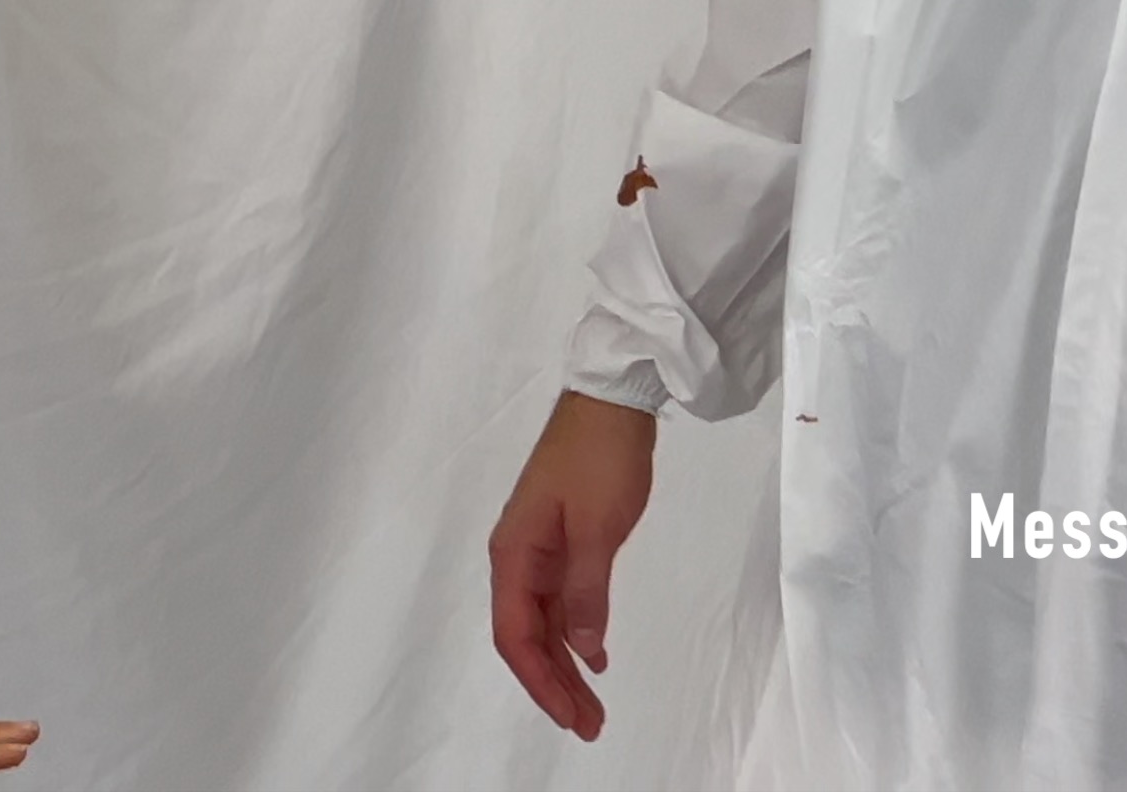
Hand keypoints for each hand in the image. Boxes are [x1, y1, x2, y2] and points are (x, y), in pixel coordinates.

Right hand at [489, 389, 656, 739]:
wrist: (612, 400)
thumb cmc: (600, 458)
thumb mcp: (599, 528)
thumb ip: (587, 592)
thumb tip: (581, 650)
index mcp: (514, 552)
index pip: (514, 632)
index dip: (540, 680)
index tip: (571, 716)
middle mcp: (516, 555)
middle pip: (525, 635)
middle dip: (553, 684)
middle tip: (589, 725)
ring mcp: (536, 548)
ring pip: (542, 622)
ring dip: (564, 665)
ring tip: (592, 706)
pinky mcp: (559, 541)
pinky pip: (557, 601)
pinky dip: (573, 634)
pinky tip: (594, 657)